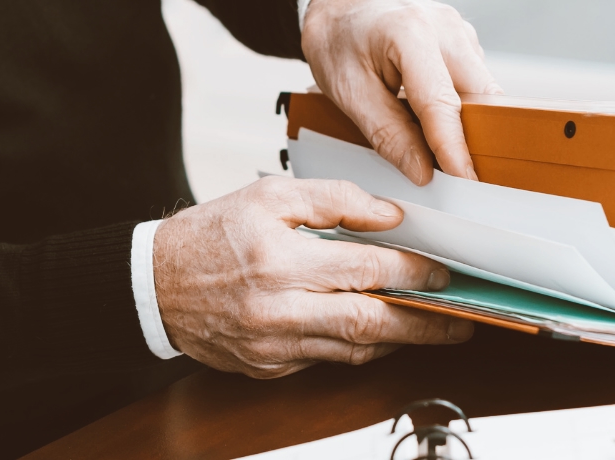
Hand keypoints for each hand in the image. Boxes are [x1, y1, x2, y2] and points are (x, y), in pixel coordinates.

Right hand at [153, 177, 473, 378]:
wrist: (153, 285)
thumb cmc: (208, 236)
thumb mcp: (269, 195)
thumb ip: (333, 200)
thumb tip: (388, 214)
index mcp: (282, 262)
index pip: (369, 271)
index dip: (415, 273)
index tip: (441, 273)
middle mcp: (280, 311)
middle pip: (372, 324)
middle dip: (426, 325)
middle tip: (460, 321)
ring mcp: (274, 346)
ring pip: (353, 351)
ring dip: (396, 340)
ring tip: (427, 327)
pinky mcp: (268, 368)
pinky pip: (324, 361)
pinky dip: (353, 347)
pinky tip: (372, 332)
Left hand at [302, 0, 502, 184]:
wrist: (339, 10)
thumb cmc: (338, 43)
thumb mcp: (350, 93)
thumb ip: (388, 134)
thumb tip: (422, 171)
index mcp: (410, 34)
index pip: (442, 102)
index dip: (454, 147)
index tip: (464, 178)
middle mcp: (444, 27)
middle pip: (479, 95)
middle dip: (472, 136)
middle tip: (455, 173)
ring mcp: (457, 30)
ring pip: (482, 90)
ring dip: (466, 121)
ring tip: (435, 142)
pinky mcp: (462, 39)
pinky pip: (474, 81)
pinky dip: (460, 105)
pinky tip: (433, 115)